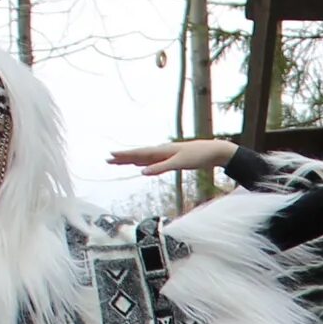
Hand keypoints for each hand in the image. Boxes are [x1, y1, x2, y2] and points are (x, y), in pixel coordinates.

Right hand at [113, 138, 238, 175]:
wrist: (214, 151)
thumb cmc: (198, 156)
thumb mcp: (179, 163)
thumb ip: (161, 168)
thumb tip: (142, 172)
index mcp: (162, 151)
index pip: (139, 153)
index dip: (124, 155)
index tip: (111, 155)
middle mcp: (162, 151)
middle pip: (138, 155)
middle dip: (123, 158)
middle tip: (108, 160)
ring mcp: (166, 155)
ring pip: (144, 158)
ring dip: (131, 160)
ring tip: (119, 161)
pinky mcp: (172, 159)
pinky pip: (153, 161)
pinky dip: (144, 163)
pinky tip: (140, 165)